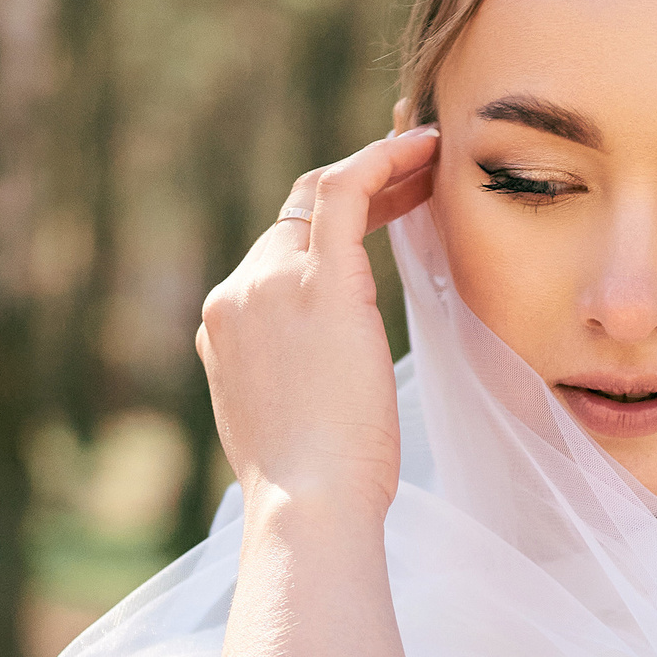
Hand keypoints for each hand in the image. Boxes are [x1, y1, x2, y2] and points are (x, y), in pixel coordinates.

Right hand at [195, 126, 438, 520]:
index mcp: (226, 331)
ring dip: (378, 171)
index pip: (275, 262)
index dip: (327, 237)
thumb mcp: (292, 427)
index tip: (377, 225)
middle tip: (417, 181)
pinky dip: (382, 160)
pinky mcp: (316, 281)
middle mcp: (236, 296)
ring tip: (429, 159)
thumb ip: (297, 382)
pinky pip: (344, 191)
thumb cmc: (318, 493)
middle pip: (296, 221)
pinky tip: (421, 148)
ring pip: (320, 197)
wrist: (308, 508)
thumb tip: (328, 379)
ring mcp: (268, 284)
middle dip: (359, 196)